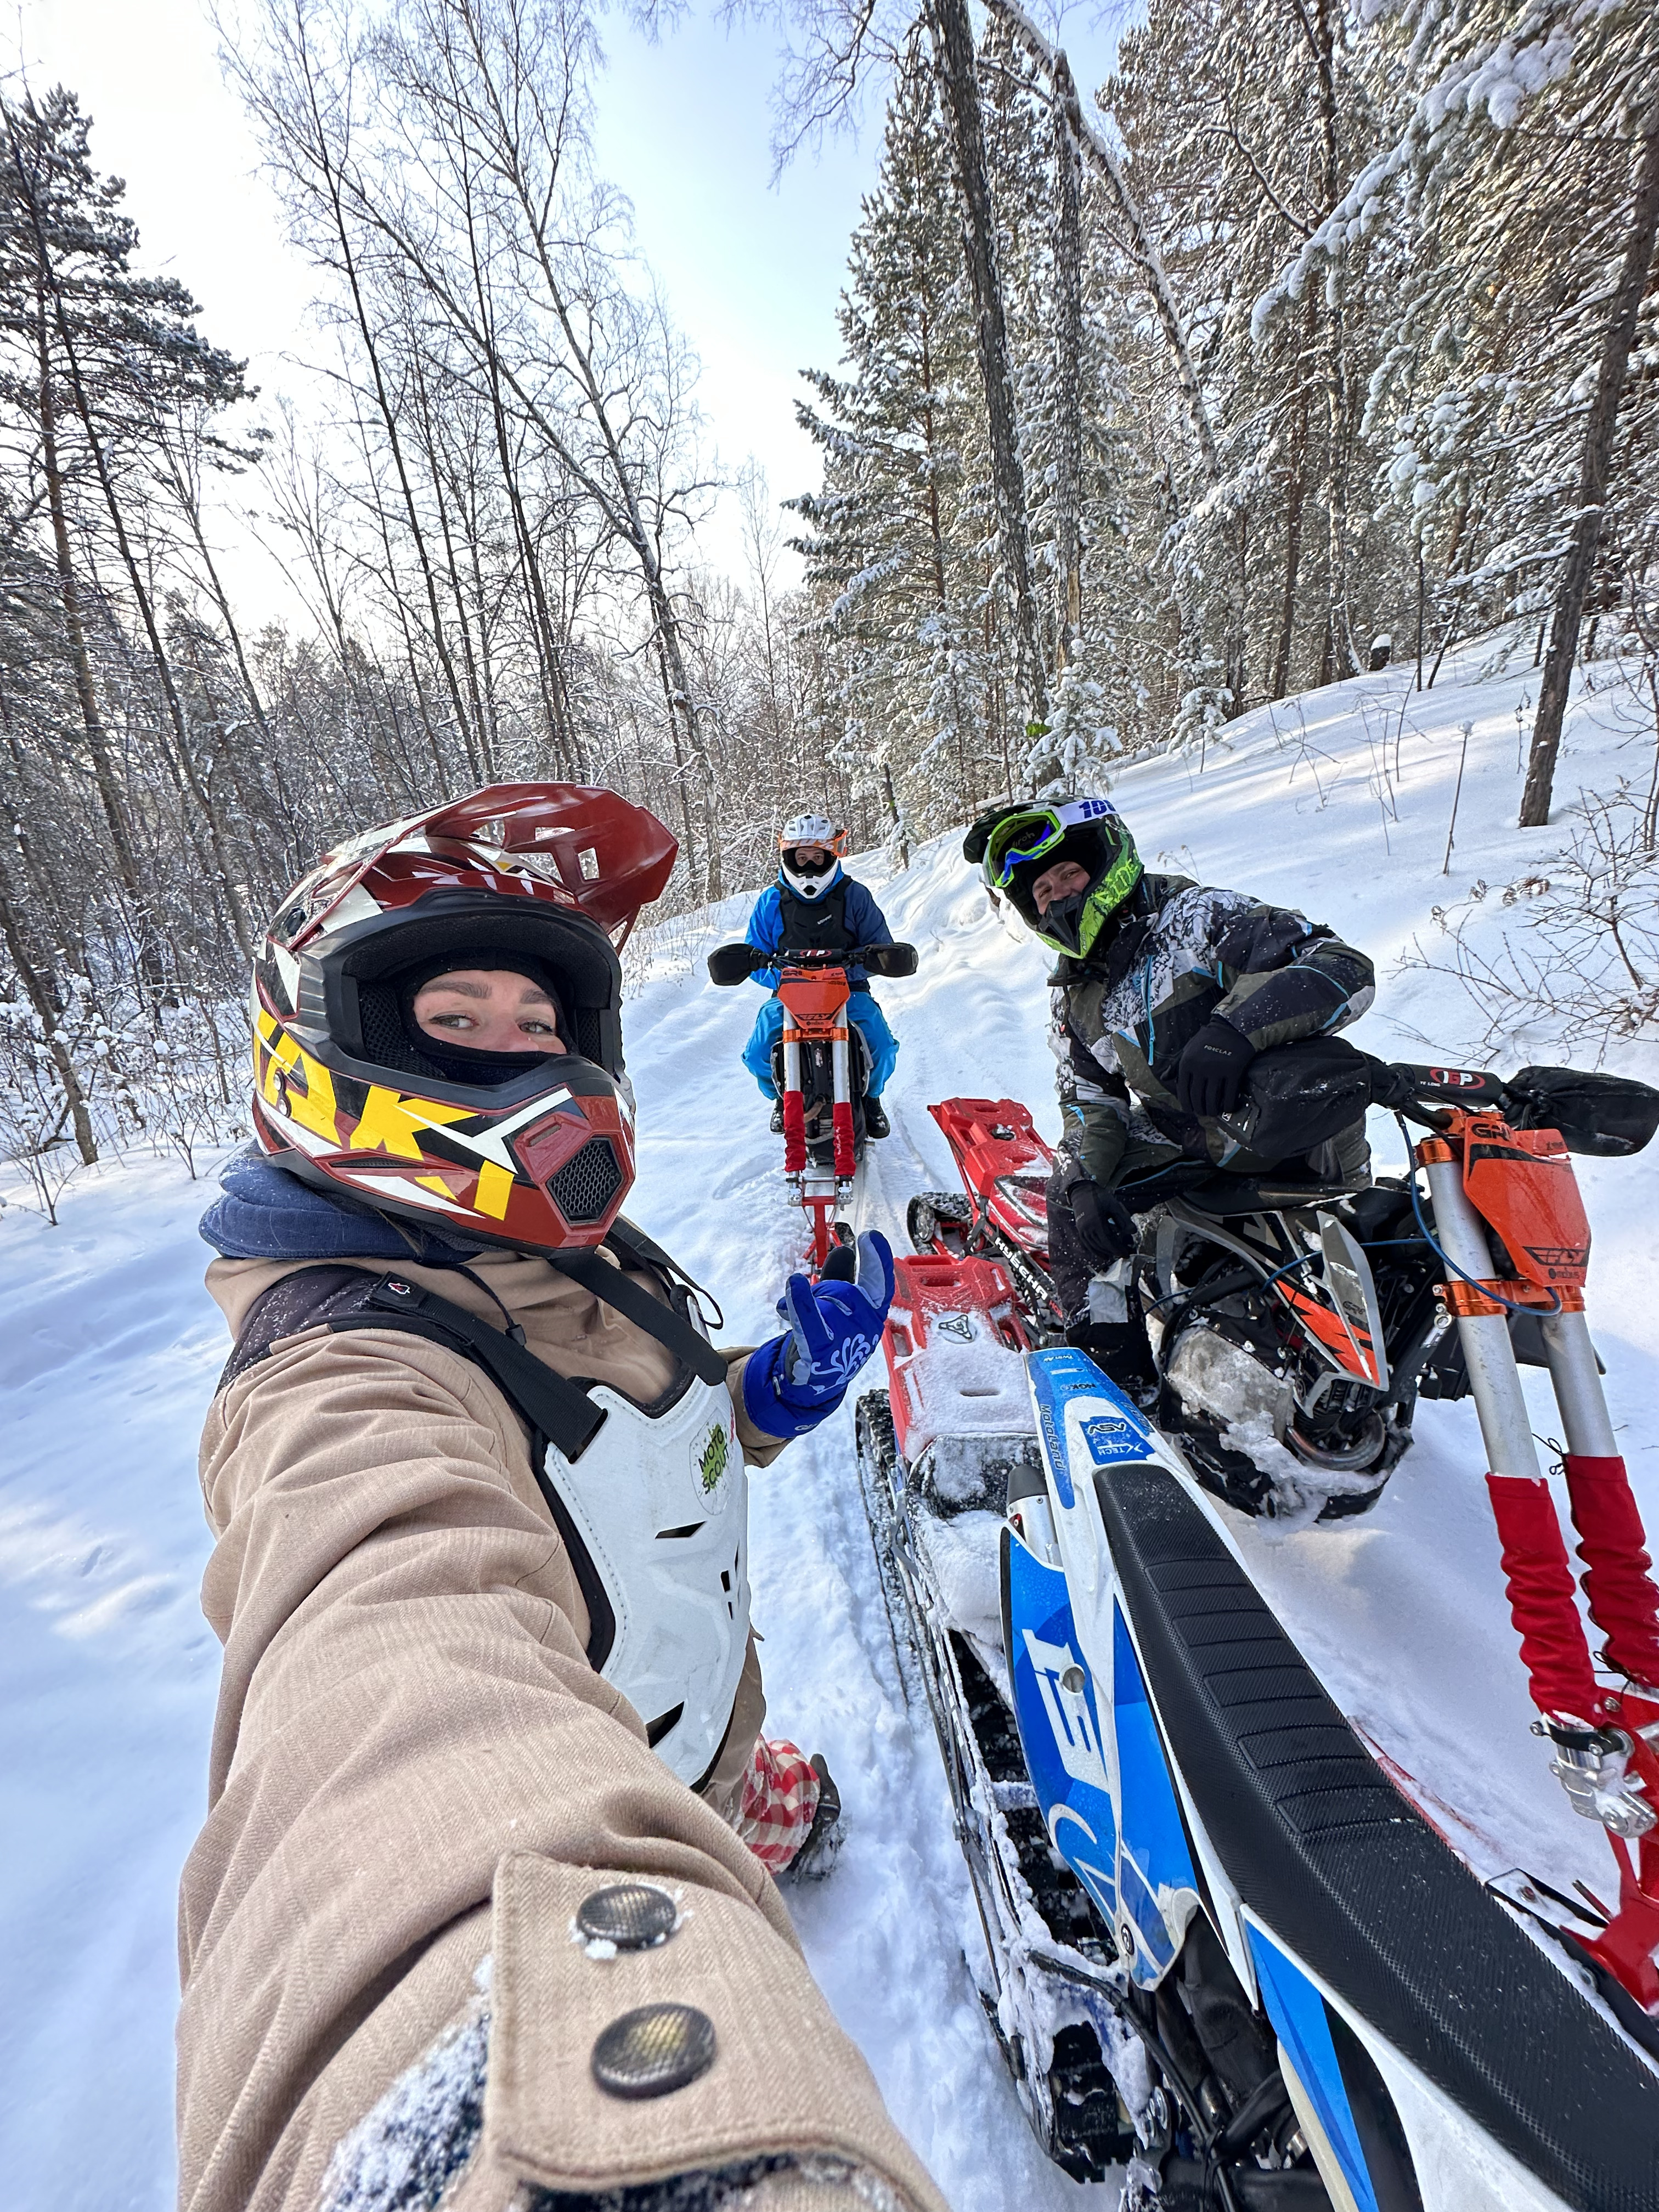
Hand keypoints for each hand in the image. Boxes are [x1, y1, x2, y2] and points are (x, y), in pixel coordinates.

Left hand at [742, 1232, 895, 1439]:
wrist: (812, 1385)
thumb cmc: (828, 1341)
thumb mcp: (836, 1307)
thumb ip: (841, 1278)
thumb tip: (846, 1249)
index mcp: (872, 1316)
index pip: (881, 1284)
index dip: (877, 1260)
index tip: (870, 1236)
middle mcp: (864, 1329)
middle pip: (843, 1291)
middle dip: (821, 1291)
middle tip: (801, 1298)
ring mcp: (844, 1342)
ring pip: (824, 1303)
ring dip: (802, 1302)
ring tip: (786, 1309)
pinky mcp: (820, 1352)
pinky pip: (810, 1322)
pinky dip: (800, 1303)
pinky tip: (793, 1285)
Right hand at [1071, 1181, 1139, 1268]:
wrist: (1082, 1192)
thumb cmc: (1099, 1197)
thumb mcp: (1114, 1205)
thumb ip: (1124, 1219)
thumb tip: (1133, 1231)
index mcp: (1096, 1221)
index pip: (1108, 1240)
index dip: (1118, 1249)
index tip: (1126, 1254)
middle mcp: (1087, 1228)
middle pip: (1102, 1245)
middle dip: (1114, 1251)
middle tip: (1125, 1254)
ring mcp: (1082, 1230)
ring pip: (1095, 1247)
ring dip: (1106, 1252)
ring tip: (1116, 1254)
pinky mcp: (1080, 1231)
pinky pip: (1088, 1245)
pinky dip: (1096, 1251)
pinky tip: (1104, 1254)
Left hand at [1177, 1017, 1256, 1118]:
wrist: (1230, 1026)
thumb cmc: (1206, 1039)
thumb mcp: (1187, 1049)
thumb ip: (1176, 1065)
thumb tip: (1164, 1078)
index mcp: (1186, 1063)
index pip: (1183, 1091)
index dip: (1187, 1104)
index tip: (1191, 1110)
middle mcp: (1200, 1067)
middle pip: (1198, 1097)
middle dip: (1200, 1109)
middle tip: (1203, 1113)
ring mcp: (1218, 1069)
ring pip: (1213, 1099)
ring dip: (1213, 1110)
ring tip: (1214, 1112)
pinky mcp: (1234, 1070)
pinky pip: (1230, 1094)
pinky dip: (1229, 1105)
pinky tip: (1229, 1108)